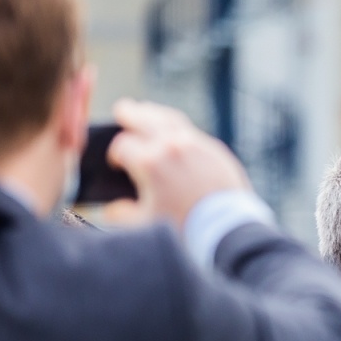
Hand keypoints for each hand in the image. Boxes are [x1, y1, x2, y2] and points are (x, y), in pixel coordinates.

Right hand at [105, 99, 250, 228]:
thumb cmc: (186, 228)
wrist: (229, 230)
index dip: (115, 154)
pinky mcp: (214, 150)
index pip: (122, 146)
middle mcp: (171, 147)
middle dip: (129, 114)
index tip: (117, 163)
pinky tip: (173, 130)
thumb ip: (121, 215)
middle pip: (143, 119)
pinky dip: (177, 127)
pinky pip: (191, 131)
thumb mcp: (145, 225)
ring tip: (144, 111)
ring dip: (153, 114)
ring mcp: (195, 145)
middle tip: (122, 110)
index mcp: (150, 162)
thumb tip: (111, 210)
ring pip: (169, 119)